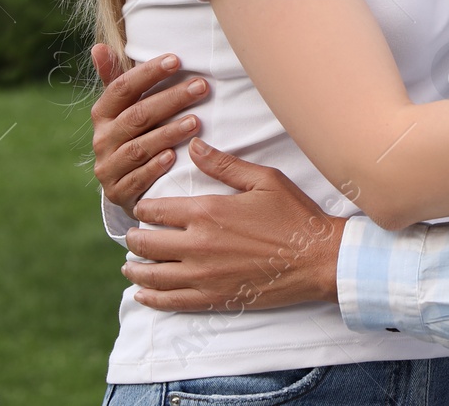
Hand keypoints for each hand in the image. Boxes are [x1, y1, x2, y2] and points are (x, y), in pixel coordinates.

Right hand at [89, 45, 208, 216]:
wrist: (127, 185)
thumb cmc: (134, 135)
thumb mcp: (125, 108)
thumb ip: (118, 79)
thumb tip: (98, 46)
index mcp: (103, 113)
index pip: (122, 88)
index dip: (148, 73)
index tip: (177, 59)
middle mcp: (102, 139)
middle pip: (137, 115)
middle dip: (171, 99)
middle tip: (201, 86)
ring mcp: (108, 167)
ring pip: (139, 147)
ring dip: (168, 133)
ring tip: (196, 121)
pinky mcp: (118, 192)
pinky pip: (136, 179)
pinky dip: (154, 167)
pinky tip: (174, 158)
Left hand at [124, 140, 345, 311]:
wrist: (318, 258)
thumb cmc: (294, 215)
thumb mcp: (264, 180)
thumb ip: (224, 164)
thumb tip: (194, 145)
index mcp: (207, 212)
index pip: (155, 211)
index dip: (143, 209)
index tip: (142, 209)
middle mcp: (197, 245)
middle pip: (145, 244)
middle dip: (135, 238)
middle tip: (134, 236)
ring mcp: (203, 276)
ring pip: (151, 274)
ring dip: (135, 269)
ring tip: (130, 265)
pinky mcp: (213, 298)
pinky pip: (169, 302)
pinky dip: (150, 298)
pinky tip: (142, 294)